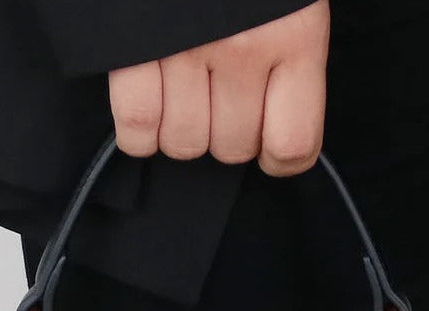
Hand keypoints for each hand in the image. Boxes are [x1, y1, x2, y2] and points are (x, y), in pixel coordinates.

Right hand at [108, 2, 329, 176]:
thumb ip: (290, 61)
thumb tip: (273, 132)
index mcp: (296, 35)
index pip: (293, 145)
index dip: (279, 155)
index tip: (269, 141)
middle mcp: (243, 49)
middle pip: (232, 148)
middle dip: (226, 131)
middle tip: (219, 93)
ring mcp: (183, 48)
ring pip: (184, 144)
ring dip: (181, 129)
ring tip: (182, 89)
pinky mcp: (132, 48)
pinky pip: (137, 129)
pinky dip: (140, 132)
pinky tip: (149, 103)